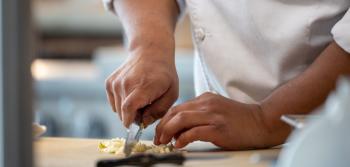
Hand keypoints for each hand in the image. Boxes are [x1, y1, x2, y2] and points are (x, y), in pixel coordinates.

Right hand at [105, 49, 178, 127]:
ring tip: (141, 100)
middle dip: (133, 117)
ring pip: (117, 109)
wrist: (150, 52)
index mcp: (143, 86)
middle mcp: (126, 83)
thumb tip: (144, 122)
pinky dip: (121, 103)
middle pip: (123, 112)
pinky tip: (132, 95)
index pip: (128, 109)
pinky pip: (113, 102)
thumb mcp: (171, 93)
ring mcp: (116, 82)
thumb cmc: (164, 74)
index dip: (130, 121)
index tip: (137, 126)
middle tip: (145, 110)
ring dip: (128, 110)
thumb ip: (159, 111)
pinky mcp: (109, 82)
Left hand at [155, 92, 288, 149]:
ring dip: (168, 131)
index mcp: (205, 99)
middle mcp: (207, 104)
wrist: (262, 122)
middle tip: (158, 138)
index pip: (177, 107)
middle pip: (175, 112)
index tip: (160, 131)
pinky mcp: (218, 127)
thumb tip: (179, 131)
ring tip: (164, 141)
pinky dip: (182, 139)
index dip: (165, 120)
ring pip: (181, 120)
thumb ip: (198, 116)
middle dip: (162, 126)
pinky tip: (179, 144)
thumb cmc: (240, 120)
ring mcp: (213, 115)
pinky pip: (193, 132)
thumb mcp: (216, 111)